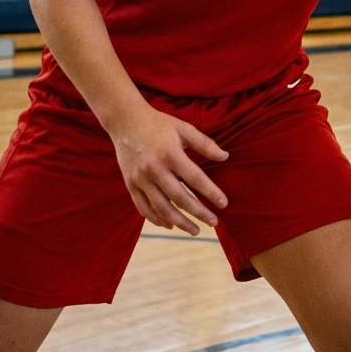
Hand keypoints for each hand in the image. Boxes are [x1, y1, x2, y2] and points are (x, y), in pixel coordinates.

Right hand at [107, 104, 228, 234]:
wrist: (125, 120)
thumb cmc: (158, 123)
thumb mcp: (183, 128)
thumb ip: (205, 143)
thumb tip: (225, 156)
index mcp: (170, 153)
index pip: (195, 178)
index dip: (211, 192)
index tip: (224, 204)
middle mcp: (154, 168)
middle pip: (179, 197)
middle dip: (198, 212)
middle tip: (214, 222)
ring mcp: (140, 178)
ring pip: (161, 207)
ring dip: (179, 222)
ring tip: (195, 230)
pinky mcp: (130, 184)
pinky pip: (143, 207)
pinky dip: (156, 219)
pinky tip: (170, 225)